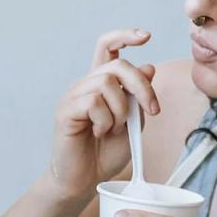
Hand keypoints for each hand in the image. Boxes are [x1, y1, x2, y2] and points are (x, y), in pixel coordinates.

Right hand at [48, 29, 159, 199]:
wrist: (85, 180)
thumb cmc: (106, 153)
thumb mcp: (133, 123)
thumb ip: (139, 98)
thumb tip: (149, 67)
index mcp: (100, 84)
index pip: (107, 47)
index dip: (125, 36)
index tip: (146, 37)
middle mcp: (84, 85)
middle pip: (118, 66)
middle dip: (142, 87)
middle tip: (152, 111)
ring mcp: (72, 96)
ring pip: (106, 84)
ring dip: (121, 110)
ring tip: (114, 129)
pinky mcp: (65, 111)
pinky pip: (93, 102)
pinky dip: (105, 121)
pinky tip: (100, 134)